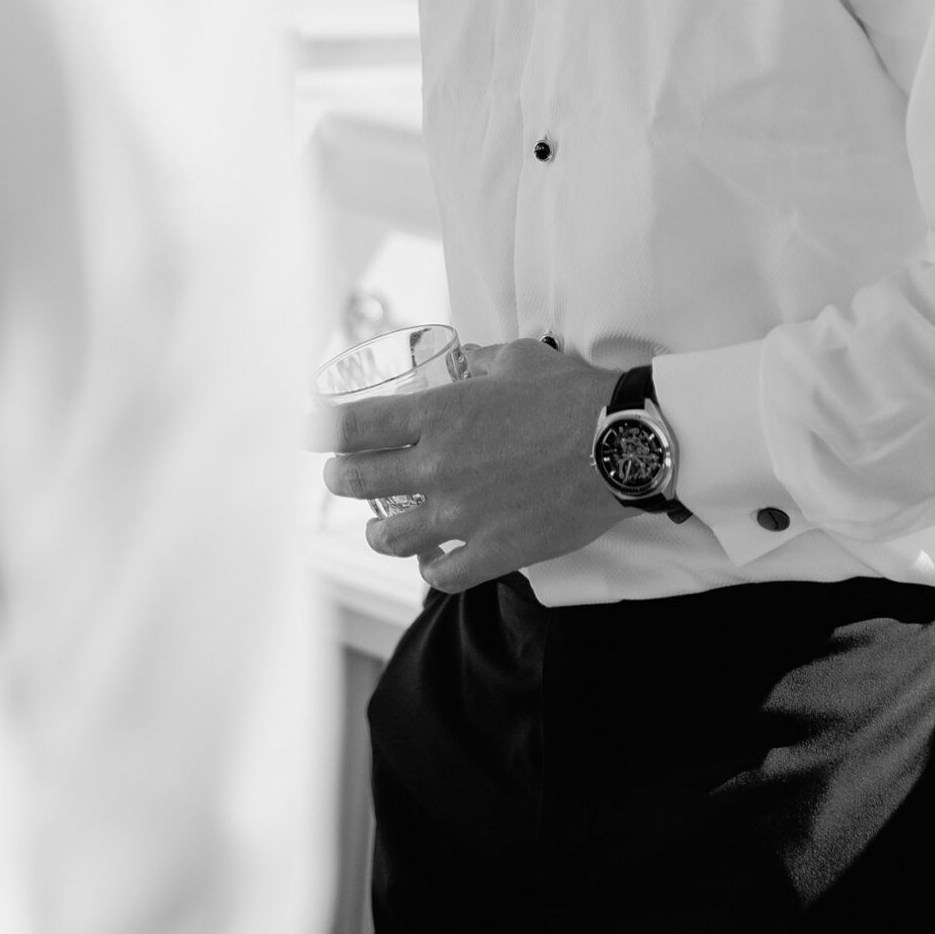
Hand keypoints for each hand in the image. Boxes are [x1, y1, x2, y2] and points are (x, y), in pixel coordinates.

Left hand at [314, 340, 624, 589]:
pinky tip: (432, 561)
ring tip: (382, 527)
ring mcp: (463, 514)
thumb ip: (482, 362)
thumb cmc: (573, 395)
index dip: (323, 431)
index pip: (353, 426)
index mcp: (439, 414)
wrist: (621, 444)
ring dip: (379, 531)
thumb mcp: (520, 359)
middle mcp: (439, 466)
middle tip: (343, 475)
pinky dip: (431, 568)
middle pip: (358, 481)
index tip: (313, 434)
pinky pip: (442, 573)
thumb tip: (467, 361)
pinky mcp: (493, 551)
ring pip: (389, 537)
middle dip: (342, 477)